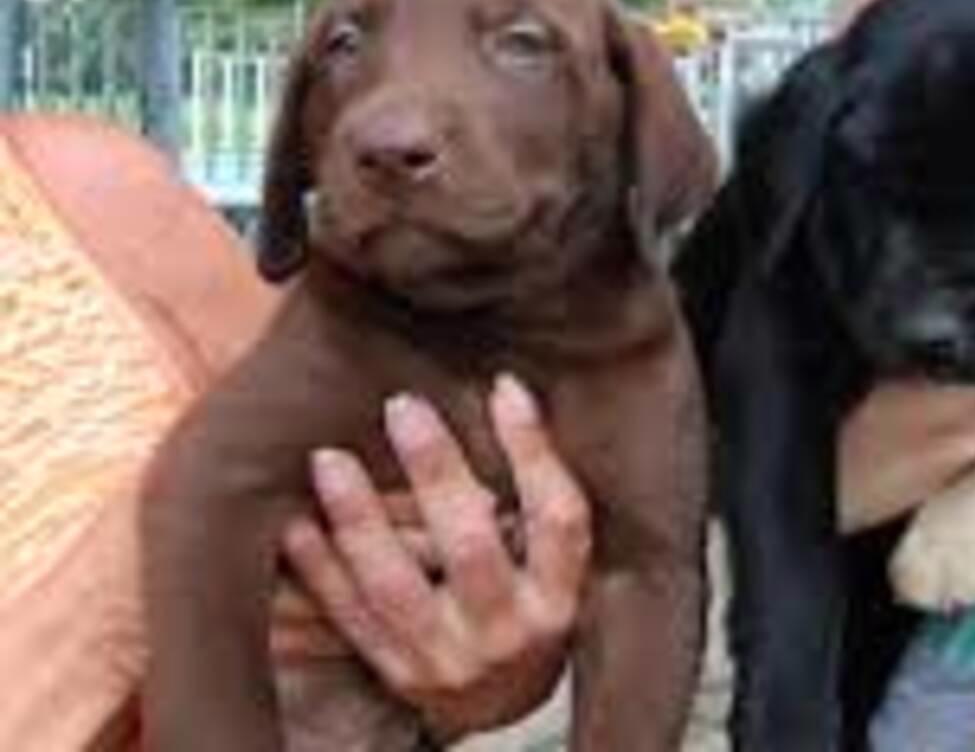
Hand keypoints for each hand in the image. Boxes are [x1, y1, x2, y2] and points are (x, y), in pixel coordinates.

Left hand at [272, 374, 591, 741]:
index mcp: (558, 598)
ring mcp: (447, 659)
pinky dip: (321, 570)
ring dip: (359, 519)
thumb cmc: (527, 607)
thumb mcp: (553, 568)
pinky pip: (351, 618)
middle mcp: (507, 633)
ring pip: (395, 586)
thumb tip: (504, 391)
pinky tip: (298, 524)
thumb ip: (535, 501)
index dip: (533, 451)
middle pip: (469, 547)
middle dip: (435, 472)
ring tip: (329, 459)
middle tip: (402, 407)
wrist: (498, 706)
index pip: (557, 519)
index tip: (502, 387)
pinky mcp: (396, 673)